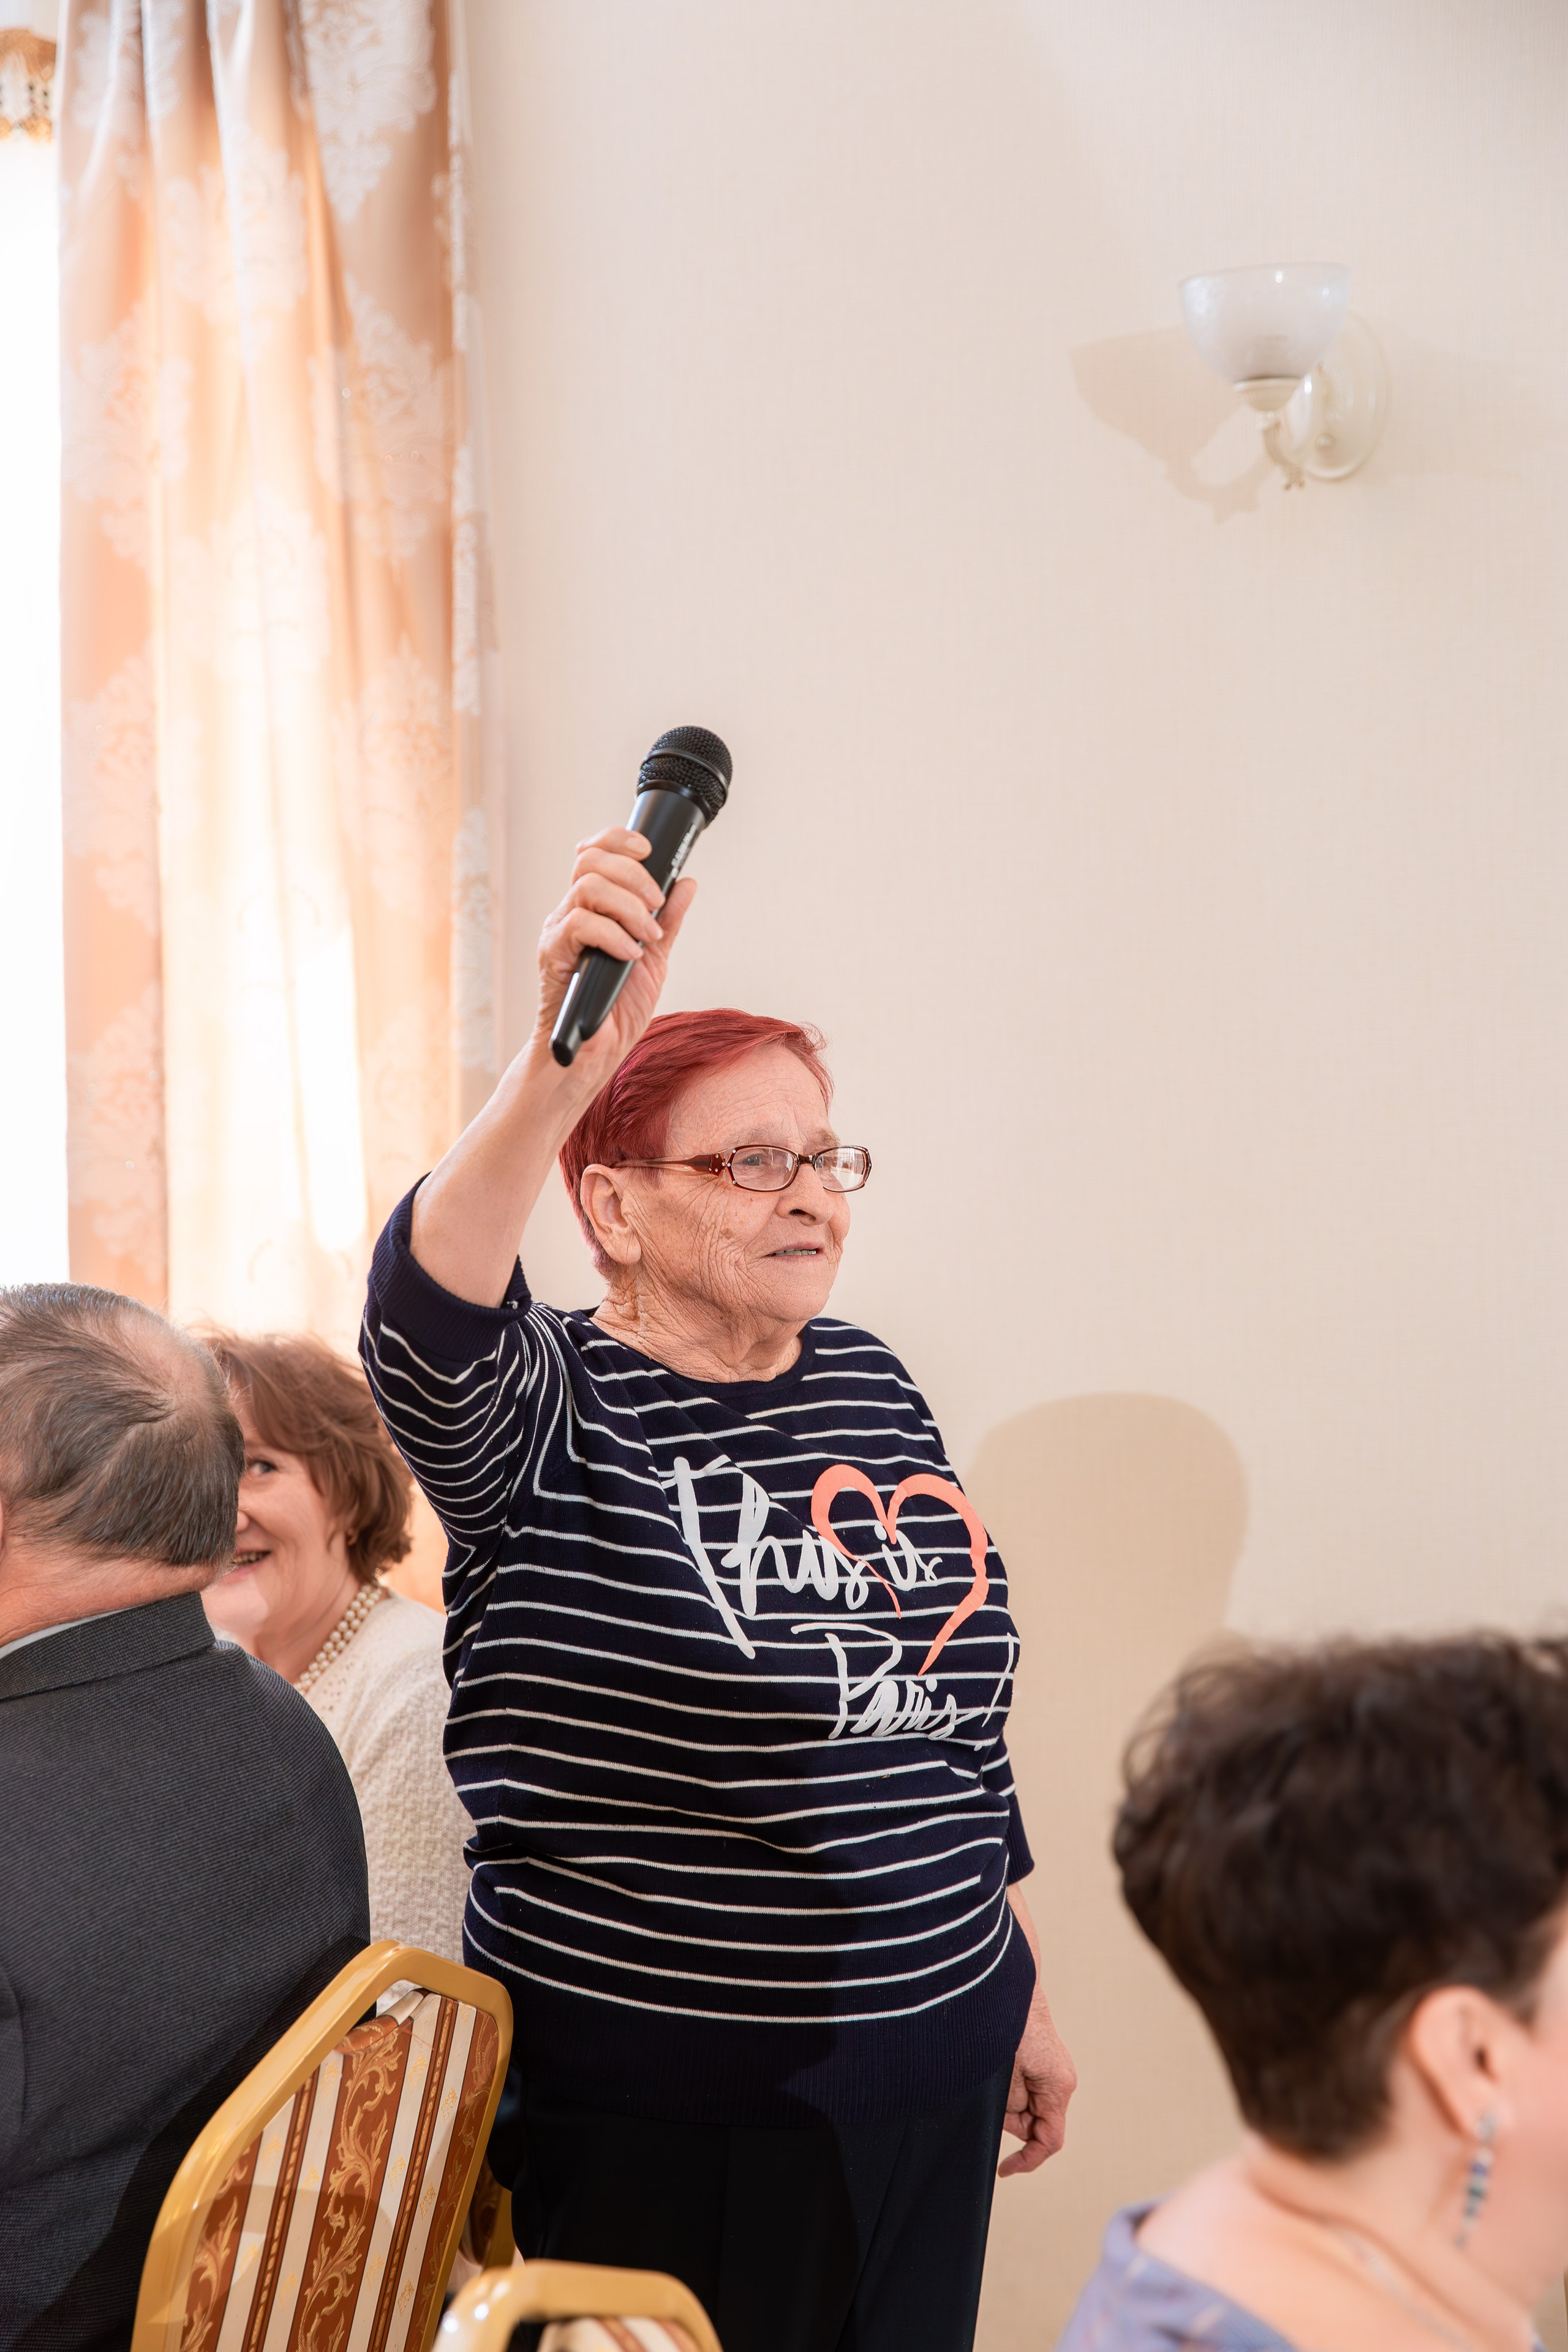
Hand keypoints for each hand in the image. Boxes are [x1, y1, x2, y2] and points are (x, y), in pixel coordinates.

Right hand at [532, 826, 696, 1083]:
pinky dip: (613, 935)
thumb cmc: (615, 1010)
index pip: (594, 853)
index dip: (619, 841)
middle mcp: (570, 913)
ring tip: (646, 938)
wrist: (594, 1055)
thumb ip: (666, 921)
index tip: (650, 851)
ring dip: (628, 907)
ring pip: (587, 886)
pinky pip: (579, 923)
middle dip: (634, 874)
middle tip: (656, 905)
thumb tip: (686, 882)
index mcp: (592, 909)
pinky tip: (629, 955)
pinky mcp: (552, 955)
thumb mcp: (652, 959)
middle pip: (590, 860)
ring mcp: (558, 933)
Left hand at [998, 1992, 1076, 2174]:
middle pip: (1034, 2121)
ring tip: (992, 2070)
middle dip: (1007, 2118)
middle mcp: (1061, 2079)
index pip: (1049, 2140)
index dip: (1027, 2160)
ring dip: (1005, 2098)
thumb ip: (1012, 2106)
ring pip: (1026, 2103)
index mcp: (1058, 2087)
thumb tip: (1012, 2121)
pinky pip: (1025, 2085)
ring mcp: (1053, 2068)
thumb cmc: (1008, 2024)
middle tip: (988, 2094)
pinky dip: (1008, 2085)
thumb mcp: (1006, 2076)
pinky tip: (998, 2066)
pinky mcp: (1043, 2058)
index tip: (1003, 2169)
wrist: (1012, 1983)